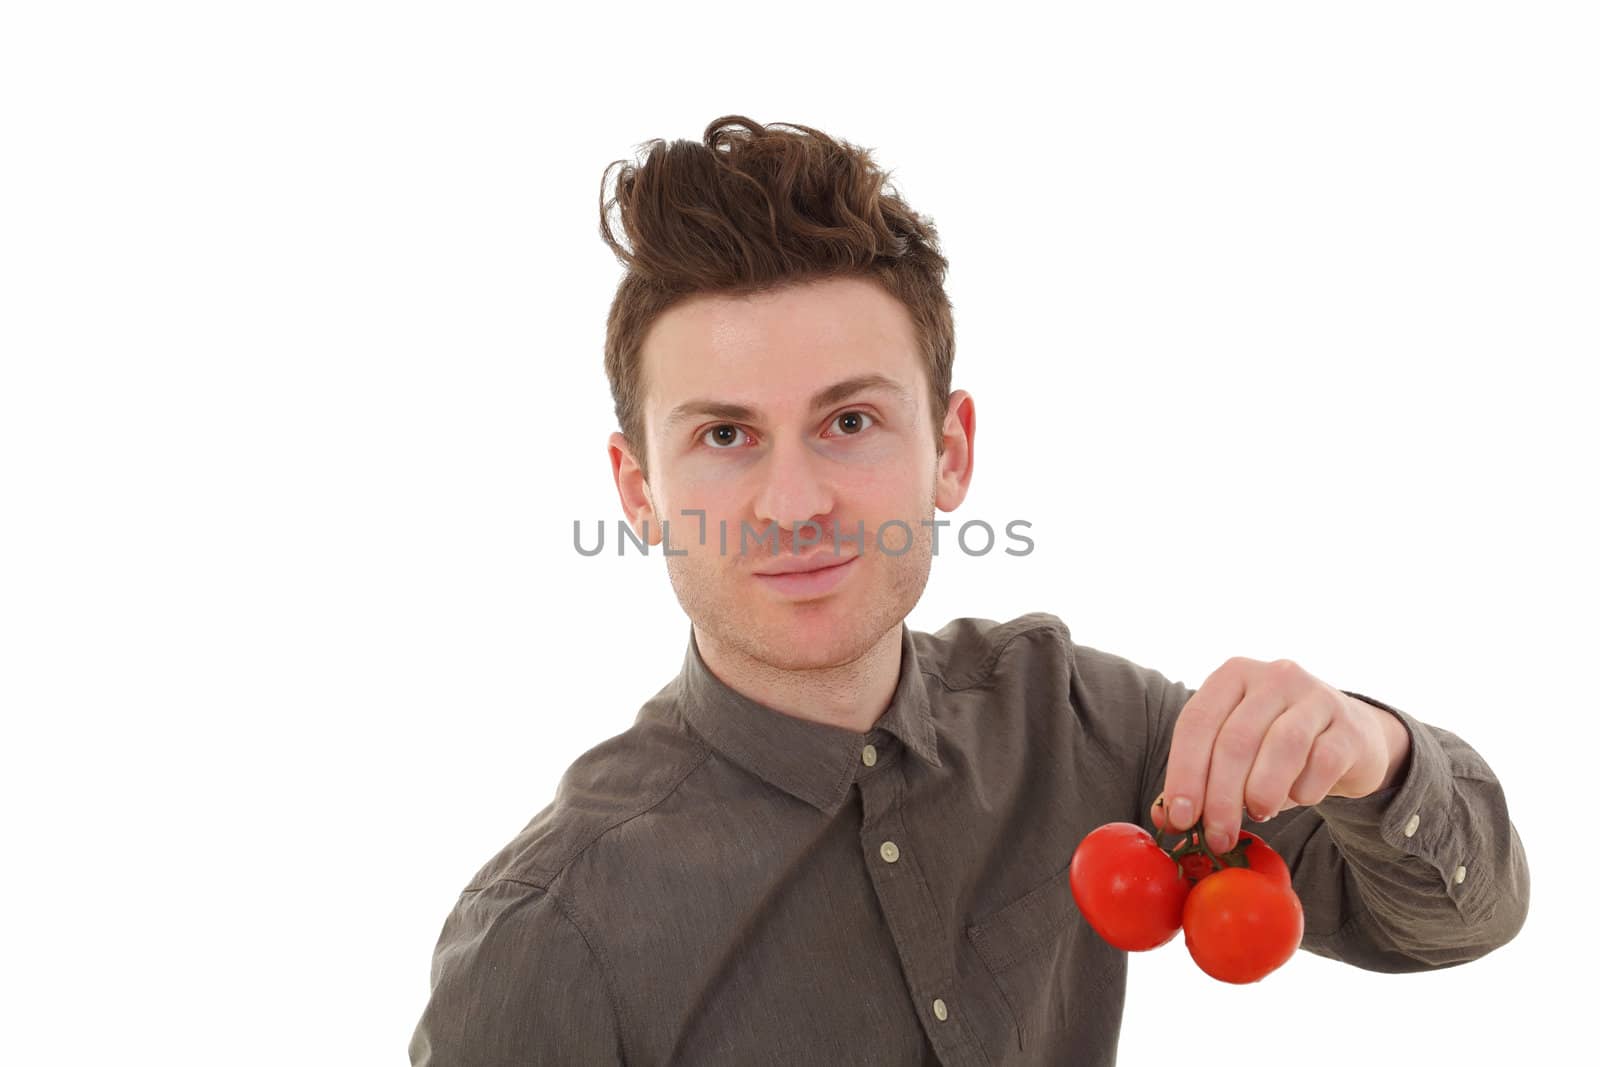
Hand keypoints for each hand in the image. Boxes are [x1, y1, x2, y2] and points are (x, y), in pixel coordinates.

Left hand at [1148, 657, 1409, 854]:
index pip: (1197, 723)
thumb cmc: (1275, 746)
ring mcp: (1315, 696)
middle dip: (1221, 797)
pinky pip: (1324, 761)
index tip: (1180, 819)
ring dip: (1262, 792)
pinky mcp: (1349, 726)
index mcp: (1232, 676)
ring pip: (1282, 746)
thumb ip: (1199, 778)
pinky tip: (1299, 799)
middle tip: (1217, 838)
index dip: (1184, 773)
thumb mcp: (1234, 752)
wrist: (1348, 737)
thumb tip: (1166, 818)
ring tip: (1258, 816)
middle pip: (1236, 740)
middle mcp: (1272, 676)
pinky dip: (1306, 789)